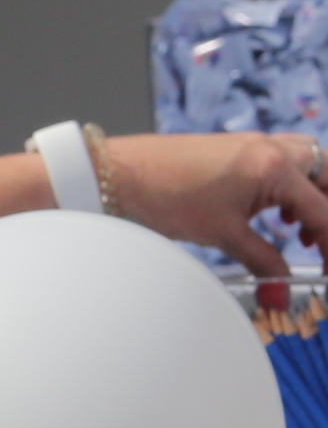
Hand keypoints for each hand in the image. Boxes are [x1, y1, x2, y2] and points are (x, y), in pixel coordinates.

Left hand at [103, 131, 327, 303]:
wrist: (121, 173)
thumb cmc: (165, 195)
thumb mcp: (223, 234)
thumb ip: (263, 260)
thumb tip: (284, 284)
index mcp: (274, 166)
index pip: (325, 210)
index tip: (327, 267)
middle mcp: (271, 147)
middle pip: (327, 176)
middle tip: (321, 245)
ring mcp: (255, 143)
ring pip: (310, 163)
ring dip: (315, 196)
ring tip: (302, 231)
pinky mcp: (239, 147)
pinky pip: (284, 160)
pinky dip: (292, 186)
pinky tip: (278, 213)